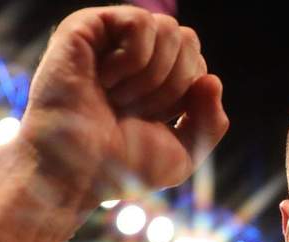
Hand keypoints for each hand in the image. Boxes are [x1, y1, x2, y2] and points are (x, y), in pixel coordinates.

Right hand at [21, 6, 227, 206]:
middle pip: (188, 40)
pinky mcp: (86, 26)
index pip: (199, 62)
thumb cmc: (122, 166)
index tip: (153, 120)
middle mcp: (134, 51)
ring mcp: (110, 37)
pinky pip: (141, 22)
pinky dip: (134, 60)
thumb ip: (212, 122)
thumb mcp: (184, 153)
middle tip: (135, 109)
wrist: (77, 172)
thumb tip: (211, 79)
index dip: (185, 97)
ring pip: (169, 29)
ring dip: (152, 77)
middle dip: (173, 84)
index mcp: (156, 75)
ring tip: (118, 97)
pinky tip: (105, 80)